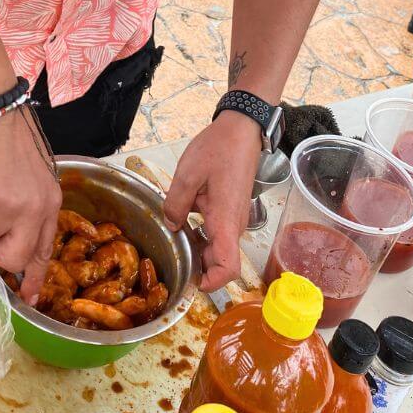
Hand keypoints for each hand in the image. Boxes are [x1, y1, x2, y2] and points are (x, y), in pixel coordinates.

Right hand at [0, 107, 61, 304]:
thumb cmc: (7, 133)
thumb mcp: (33, 172)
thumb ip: (28, 205)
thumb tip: (11, 237)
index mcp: (49, 201)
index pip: (43, 249)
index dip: (33, 275)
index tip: (28, 297)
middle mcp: (33, 209)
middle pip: (12, 258)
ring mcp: (7, 206)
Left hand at [164, 113, 260, 290]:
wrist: (242, 129)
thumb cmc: (219, 148)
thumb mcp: (188, 172)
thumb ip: (175, 203)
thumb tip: (171, 225)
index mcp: (224, 220)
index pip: (228, 267)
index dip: (211, 282)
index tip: (190, 280)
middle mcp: (234, 225)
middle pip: (221, 262)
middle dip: (198, 267)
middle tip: (170, 256)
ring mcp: (234, 219)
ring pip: (218, 248)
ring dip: (198, 251)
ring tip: (173, 236)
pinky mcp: (231, 211)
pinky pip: (218, 234)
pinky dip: (202, 236)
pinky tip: (183, 221)